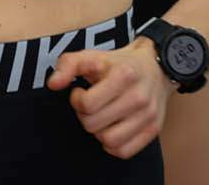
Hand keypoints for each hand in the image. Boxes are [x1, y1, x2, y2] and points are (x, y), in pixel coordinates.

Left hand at [47, 41, 171, 158]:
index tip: (80, 93)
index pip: (88, 104)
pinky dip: (112, 144)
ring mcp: (148, 115)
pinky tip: (111, 128)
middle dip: (85, 115)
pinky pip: (124, 151)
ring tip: (101, 117)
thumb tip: (53, 84)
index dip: (76, 100)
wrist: (156, 68)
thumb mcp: (92, 56)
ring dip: (98, 131)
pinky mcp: (153, 130)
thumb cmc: (119, 64)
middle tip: (90, 105)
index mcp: (123, 75)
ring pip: (108, 141)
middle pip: (94, 124)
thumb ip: (68, 65)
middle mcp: (138, 97)